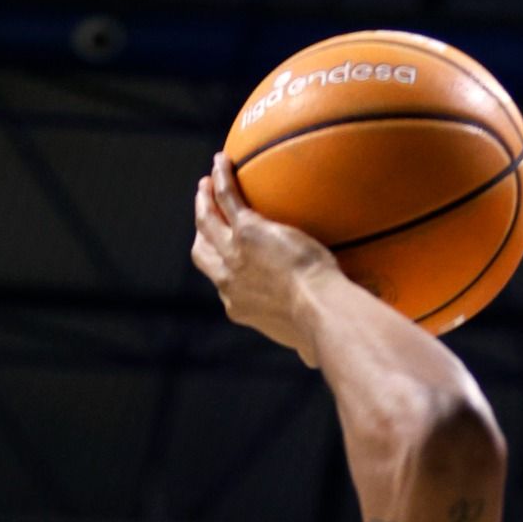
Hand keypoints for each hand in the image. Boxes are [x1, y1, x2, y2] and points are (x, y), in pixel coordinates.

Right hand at [191, 153, 340, 363]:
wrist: (319, 308)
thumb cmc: (320, 329)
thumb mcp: (306, 342)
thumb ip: (304, 345)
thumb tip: (313, 359)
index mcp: (239, 307)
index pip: (222, 284)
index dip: (220, 268)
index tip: (226, 256)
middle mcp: (228, 280)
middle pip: (202, 250)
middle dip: (202, 230)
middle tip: (206, 212)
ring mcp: (233, 253)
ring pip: (207, 220)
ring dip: (204, 200)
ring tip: (207, 183)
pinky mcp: (247, 230)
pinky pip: (227, 196)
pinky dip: (221, 178)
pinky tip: (222, 162)